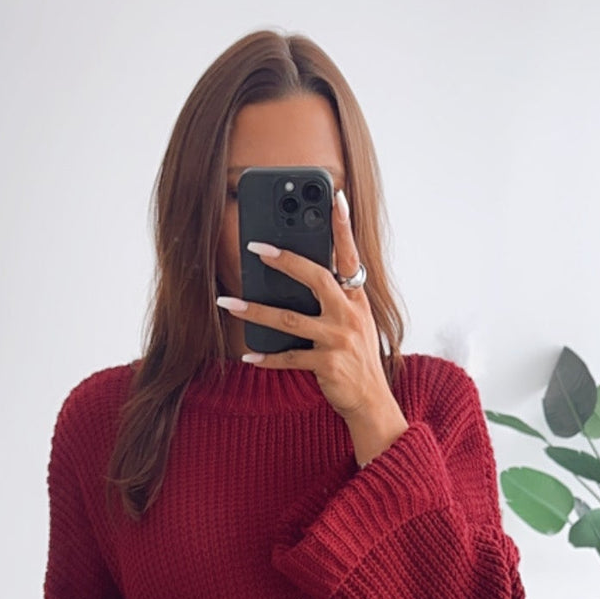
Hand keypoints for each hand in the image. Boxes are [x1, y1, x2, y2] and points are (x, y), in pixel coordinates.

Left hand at [216, 190, 391, 420]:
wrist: (371, 402)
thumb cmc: (355, 359)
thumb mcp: (352, 322)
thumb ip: (332, 299)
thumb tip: (295, 276)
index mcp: (356, 299)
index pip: (350, 255)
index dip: (343, 226)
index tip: (336, 196)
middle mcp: (350, 315)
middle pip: (316, 278)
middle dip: (285, 260)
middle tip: (256, 247)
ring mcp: (339, 340)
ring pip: (290, 319)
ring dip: (255, 311)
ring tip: (228, 303)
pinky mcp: (328, 365)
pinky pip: (290, 357)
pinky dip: (267, 357)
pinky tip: (248, 354)